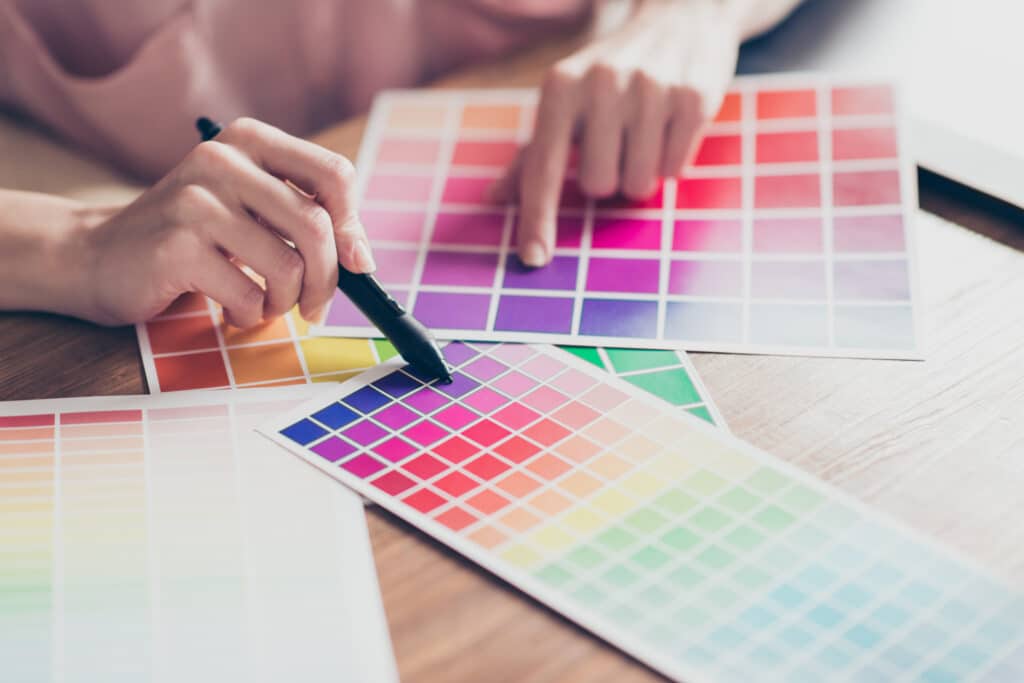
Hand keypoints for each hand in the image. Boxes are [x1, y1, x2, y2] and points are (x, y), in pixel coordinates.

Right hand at [80, 118, 373, 325]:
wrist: (101, 256)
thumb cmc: (194, 239)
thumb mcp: (252, 211)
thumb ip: (305, 220)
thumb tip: (363, 258)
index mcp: (249, 140)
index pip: (334, 175)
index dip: (354, 225)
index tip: (356, 263)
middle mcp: (223, 160)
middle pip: (317, 226)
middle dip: (328, 279)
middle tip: (315, 307)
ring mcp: (196, 201)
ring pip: (288, 266)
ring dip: (285, 303)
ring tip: (264, 306)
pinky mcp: (177, 246)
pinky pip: (250, 295)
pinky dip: (251, 315)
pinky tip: (231, 310)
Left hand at [496, 0, 741, 266]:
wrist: (682, 17)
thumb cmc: (611, 73)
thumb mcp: (565, 101)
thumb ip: (532, 154)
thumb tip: (495, 198)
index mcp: (560, 87)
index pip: (543, 167)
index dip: (537, 217)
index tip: (532, 258)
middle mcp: (601, 83)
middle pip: (598, 186)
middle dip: (609, 178)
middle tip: (617, 144)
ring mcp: (650, 89)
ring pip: (639, 186)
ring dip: (641, 174)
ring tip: (644, 135)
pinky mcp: (693, 98)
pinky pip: (675, 171)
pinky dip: (671, 162)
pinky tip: (670, 127)